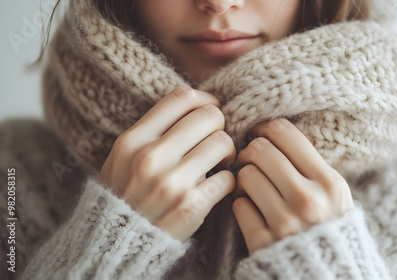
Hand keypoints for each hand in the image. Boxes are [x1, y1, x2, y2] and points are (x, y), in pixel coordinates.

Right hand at [98, 87, 235, 242]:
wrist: (119, 244)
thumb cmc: (127, 194)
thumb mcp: (124, 157)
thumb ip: (154, 131)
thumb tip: (200, 106)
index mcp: (132, 140)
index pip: (182, 98)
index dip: (205, 100)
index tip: (209, 111)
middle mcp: (150, 158)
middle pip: (209, 116)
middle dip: (219, 126)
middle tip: (214, 140)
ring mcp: (171, 182)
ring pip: (223, 143)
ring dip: (227, 152)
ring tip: (218, 163)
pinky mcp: (191, 206)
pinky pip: (229, 178)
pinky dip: (228, 181)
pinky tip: (216, 186)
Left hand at [232, 118, 353, 255]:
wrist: (325, 275)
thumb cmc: (328, 227)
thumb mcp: (334, 195)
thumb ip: (311, 166)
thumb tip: (272, 133)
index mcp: (330, 183)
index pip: (285, 133)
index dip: (266, 128)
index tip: (260, 134)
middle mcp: (308, 200)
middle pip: (261, 150)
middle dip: (250, 151)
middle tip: (250, 158)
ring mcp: (284, 222)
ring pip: (245, 175)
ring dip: (244, 178)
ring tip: (252, 186)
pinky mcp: (263, 242)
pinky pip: (238, 205)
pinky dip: (242, 205)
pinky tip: (253, 211)